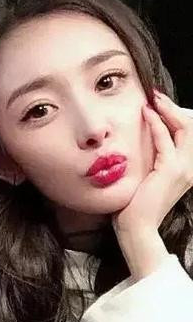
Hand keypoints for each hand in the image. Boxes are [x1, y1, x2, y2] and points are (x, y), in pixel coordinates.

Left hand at [113, 92, 192, 279]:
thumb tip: (136, 139)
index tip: (157, 102)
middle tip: (155, 94)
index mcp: (185, 168)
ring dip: (167, 110)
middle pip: (191, 127)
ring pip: (184, 129)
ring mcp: (183, 169)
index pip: (188, 134)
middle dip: (173, 107)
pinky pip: (165, 141)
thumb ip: (148, 158)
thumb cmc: (134, 204)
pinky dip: (156, 124)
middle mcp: (189, 167)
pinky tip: (146, 114)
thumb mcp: (145, 175)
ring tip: (153, 98)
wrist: (135, 227)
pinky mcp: (171, 171)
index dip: (175, 115)